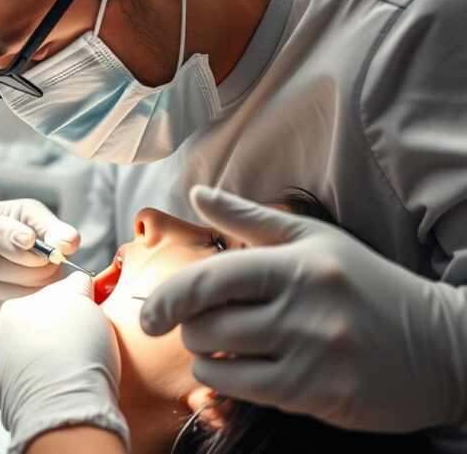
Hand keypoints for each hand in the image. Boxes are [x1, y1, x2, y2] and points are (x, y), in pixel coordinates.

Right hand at [0, 199, 79, 322]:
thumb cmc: (27, 232)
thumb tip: (67, 243)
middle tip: (52, 264)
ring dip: (28, 282)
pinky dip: (21, 294)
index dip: (13, 238)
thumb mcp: (42, 224)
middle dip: (29, 266)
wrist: (14, 257)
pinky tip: (35, 288)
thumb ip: (57, 231)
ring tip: (47, 275)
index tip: (33, 241)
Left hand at [0, 272, 128, 453]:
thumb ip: (76, 286)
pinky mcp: (4, 390)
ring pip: (31, 349)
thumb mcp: (84, 301)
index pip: (51, 295)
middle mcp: (2, 332)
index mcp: (15, 306)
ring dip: (47, 354)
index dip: (76, 304)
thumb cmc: (77, 354)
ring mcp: (1, 361)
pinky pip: (26, 376)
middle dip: (57, 328)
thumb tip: (78, 282)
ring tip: (71, 366)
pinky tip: (57, 383)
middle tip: (82, 342)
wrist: (64, 406)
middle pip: (38, 321)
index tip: (88, 316)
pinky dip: (39, 378)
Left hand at [141, 186, 466, 430]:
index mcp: (298, 263)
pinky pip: (242, 389)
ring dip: (206, 354)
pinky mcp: (321, 392)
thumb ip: (249, 219)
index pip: (212, 279)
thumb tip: (197, 194)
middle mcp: (305, 306)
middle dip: (190, 326)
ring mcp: (314, 352)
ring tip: (225, 344)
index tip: (149, 314)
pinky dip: (224, 379)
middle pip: (206, 323)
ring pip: (219, 358)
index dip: (170, 298)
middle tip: (204, 324)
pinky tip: (237, 368)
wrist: (440, 345)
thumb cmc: (366, 285)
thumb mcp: (313, 240)